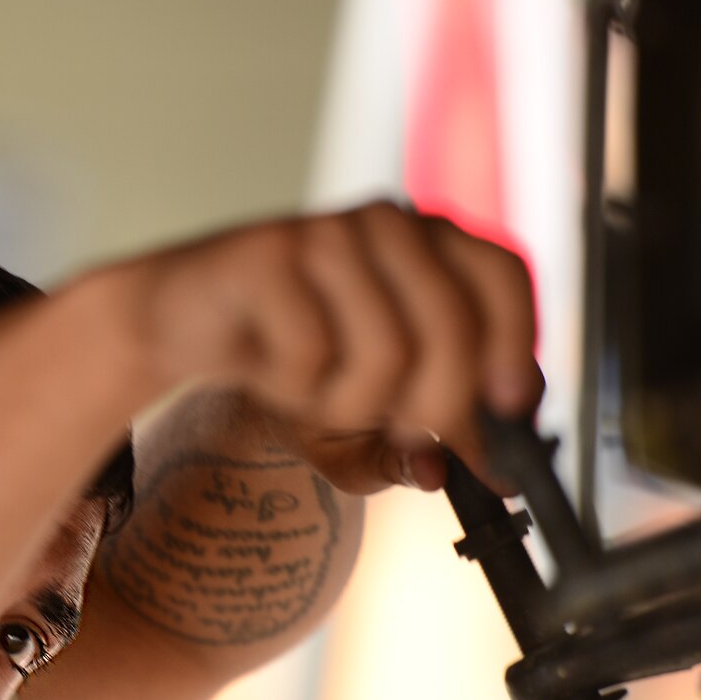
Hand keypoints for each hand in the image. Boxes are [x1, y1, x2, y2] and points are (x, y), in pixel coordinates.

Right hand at [126, 201, 544, 492]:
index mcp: (430, 245)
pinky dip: (291, 389)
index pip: (503, 278)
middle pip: (453, 329)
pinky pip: (310, 353)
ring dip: (350, 406)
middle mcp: (387, 226)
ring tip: (317, 399)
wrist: (184, 325)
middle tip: (406, 437)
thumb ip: (405, 450)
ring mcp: (327, 233)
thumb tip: (436, 473)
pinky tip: (270, 372)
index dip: (516, 348)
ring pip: (386, 352)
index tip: (508, 413)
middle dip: (438, 409)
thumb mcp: (357, 421)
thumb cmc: (286, 359)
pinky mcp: (267, 253)